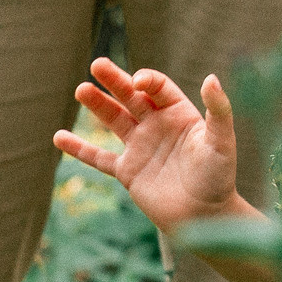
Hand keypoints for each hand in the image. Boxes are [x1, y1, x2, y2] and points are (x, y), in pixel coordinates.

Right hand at [55, 59, 244, 232]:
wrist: (206, 217)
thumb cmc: (219, 178)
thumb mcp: (222, 141)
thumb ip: (218, 110)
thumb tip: (212, 78)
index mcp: (180, 114)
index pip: (158, 88)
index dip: (147, 80)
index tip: (137, 82)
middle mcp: (157, 126)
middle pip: (131, 97)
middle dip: (115, 81)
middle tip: (97, 64)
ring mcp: (140, 147)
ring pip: (114, 120)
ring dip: (97, 105)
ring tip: (81, 89)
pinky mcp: (127, 171)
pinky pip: (99, 157)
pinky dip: (79, 149)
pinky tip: (59, 137)